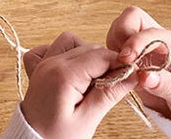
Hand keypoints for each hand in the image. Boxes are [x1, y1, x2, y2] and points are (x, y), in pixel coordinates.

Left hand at [20, 31, 135, 138]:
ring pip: (72, 41)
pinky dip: (66, 53)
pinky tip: (74, 72)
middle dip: (107, 62)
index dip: (121, 63)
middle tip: (114, 85)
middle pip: (90, 48)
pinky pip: (52, 47)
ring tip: (94, 80)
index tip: (132, 76)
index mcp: (63, 75)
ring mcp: (42, 63)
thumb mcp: (87, 119)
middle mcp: (50, 63)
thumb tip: (132, 75)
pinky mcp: (38, 67)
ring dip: (87, 55)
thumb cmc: (56, 136)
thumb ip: (109, 94)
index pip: (101, 55)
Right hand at [106, 6, 170, 121]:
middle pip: (133, 18)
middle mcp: (162, 42)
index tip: (127, 59)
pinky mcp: (137, 61)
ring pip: (121, 31)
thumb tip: (144, 76)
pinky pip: (116, 49)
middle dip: (122, 35)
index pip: (152, 31)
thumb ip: (168, 86)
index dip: (137, 42)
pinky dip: (113, 58)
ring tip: (122, 69)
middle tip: (121, 59)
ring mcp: (148, 50)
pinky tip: (121, 74)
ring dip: (115, 47)